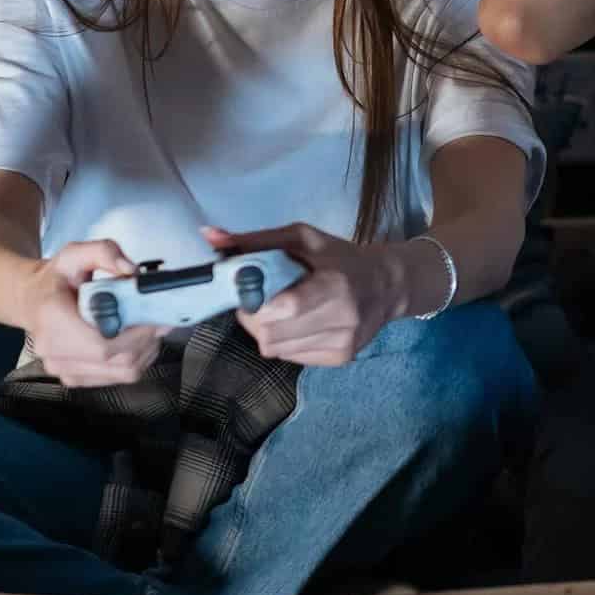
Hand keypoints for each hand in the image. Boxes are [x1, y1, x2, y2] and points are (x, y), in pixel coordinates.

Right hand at [17, 238, 164, 387]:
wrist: (32, 300)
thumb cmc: (54, 280)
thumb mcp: (75, 253)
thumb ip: (104, 252)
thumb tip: (131, 271)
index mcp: (52, 319)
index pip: (104, 343)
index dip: (138, 334)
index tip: (155, 317)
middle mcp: (53, 350)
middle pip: (118, 360)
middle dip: (148, 340)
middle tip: (160, 319)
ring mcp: (62, 368)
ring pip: (122, 373)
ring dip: (146, 351)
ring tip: (150, 328)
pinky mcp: (73, 377)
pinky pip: (115, 378)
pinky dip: (135, 361)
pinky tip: (136, 341)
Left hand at [203, 223, 399, 365]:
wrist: (387, 285)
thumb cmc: (339, 257)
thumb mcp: (302, 238)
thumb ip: (255, 241)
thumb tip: (208, 236)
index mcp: (335, 284)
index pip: (286, 307)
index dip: (257, 304)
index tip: (251, 292)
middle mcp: (342, 318)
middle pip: (271, 335)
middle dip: (254, 319)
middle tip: (260, 302)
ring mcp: (342, 343)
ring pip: (276, 350)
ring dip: (267, 331)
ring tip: (279, 313)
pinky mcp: (339, 358)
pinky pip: (290, 357)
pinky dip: (284, 342)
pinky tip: (297, 325)